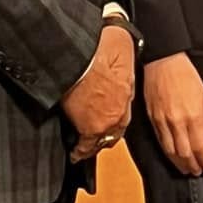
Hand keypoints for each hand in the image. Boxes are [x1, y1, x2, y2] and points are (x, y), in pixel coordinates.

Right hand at [61, 21, 135, 161]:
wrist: (78, 55)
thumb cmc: (100, 49)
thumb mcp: (123, 52)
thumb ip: (123, 67)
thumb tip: (122, 65)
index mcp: (127, 96)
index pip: (124, 117)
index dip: (116, 121)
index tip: (110, 124)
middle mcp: (118, 113)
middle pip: (114, 132)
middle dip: (107, 135)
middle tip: (98, 138)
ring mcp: (102, 123)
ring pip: (100, 141)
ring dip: (94, 144)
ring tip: (85, 148)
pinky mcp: (85, 127)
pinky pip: (83, 146)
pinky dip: (79, 151)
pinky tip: (75, 154)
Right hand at [143, 51, 202, 174]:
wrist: (164, 62)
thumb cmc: (186, 76)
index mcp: (193, 115)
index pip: (199, 147)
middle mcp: (177, 121)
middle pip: (184, 153)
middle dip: (191, 165)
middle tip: (196, 172)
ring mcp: (162, 121)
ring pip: (170, 151)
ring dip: (178, 163)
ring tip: (185, 169)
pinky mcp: (152, 119)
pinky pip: (160, 141)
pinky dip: (167, 152)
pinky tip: (172, 157)